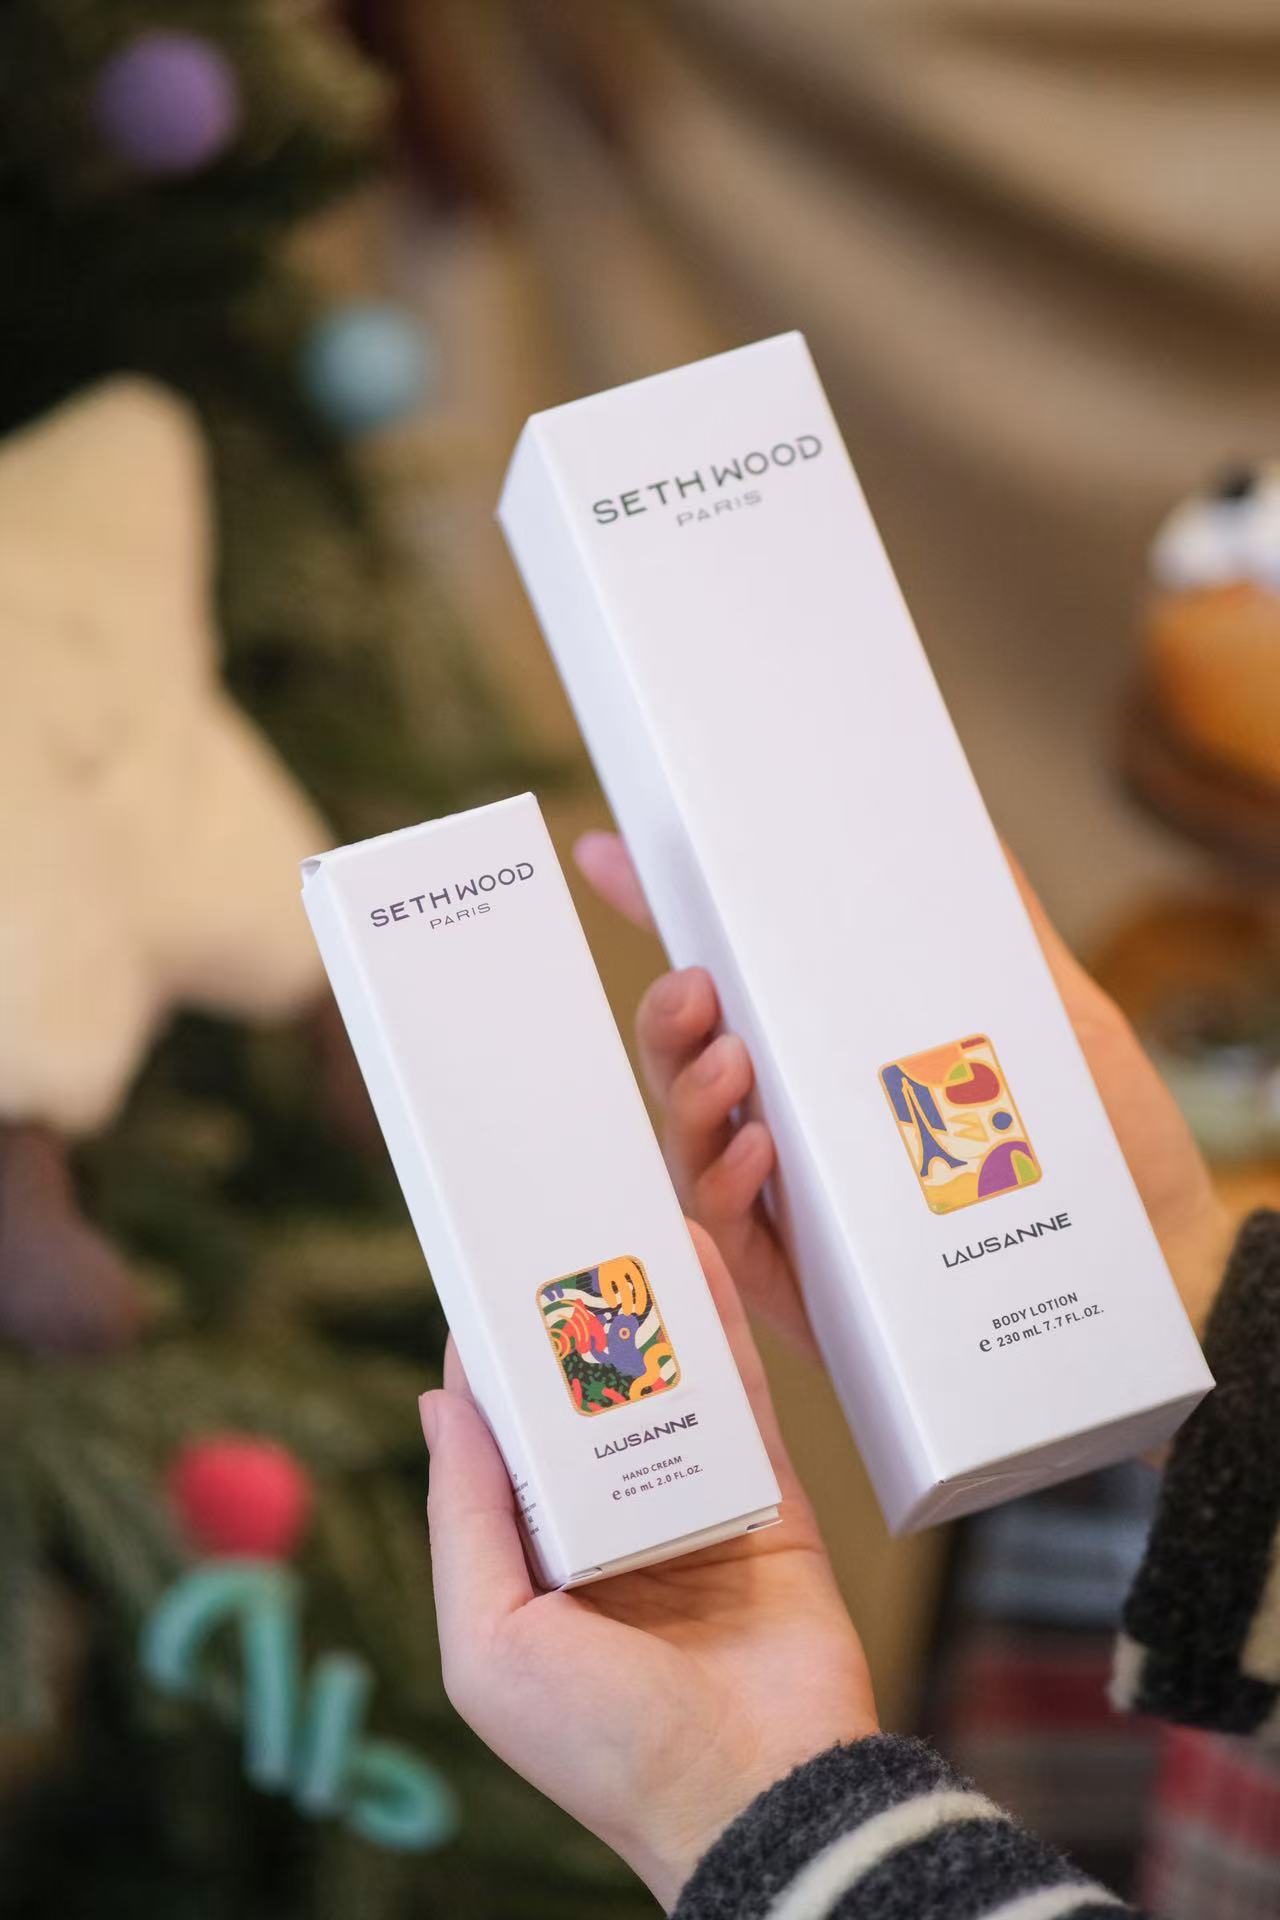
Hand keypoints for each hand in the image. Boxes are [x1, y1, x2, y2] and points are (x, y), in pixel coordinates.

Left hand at [418, 1225, 875, 1909]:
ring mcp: (692, 1512)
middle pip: (584, 1407)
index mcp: (534, 1570)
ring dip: (645, 1310)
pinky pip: (740, 1400)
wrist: (762, 1798)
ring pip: (661, 1389)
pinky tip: (697, 1261)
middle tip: (556, 1233)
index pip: (502, 1448)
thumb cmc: (605, 1744)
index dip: (491, 1369)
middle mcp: (609, 1535)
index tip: (481, 1281)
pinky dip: (720, 1330)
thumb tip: (440, 1399)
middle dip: (571, 1325)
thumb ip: (464, 1515)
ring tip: (621, 1222)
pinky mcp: (767, 1502)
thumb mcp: (492, 1640)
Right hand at [575, 833, 1228, 1344]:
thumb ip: (998, 927)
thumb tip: (959, 822)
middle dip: (667, 1018)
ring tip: (728, 1063)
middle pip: (687, 1060)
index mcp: (829, 1051)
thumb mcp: (1049, 1015)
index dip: (659, 914)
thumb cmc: (1095, 1143)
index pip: (731, 980)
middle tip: (695, 988)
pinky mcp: (798, 1286)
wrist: (1156, 1268)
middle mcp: (795, 1121)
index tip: (604, 849)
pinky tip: (756, 1153)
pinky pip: (731, 1234)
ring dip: (691, 1095)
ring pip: (692, 1143)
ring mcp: (790, 1204)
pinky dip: (727, 1186)